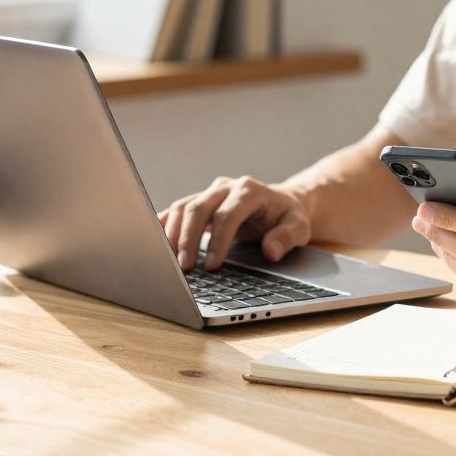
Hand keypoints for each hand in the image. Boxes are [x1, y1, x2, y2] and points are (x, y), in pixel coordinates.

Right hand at [160, 176, 311, 271]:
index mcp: (250, 190)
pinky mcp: (199, 201)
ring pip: (183, 207)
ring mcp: (209, 192)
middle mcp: (226, 187)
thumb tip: (271, 250)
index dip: (218, 240)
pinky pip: (176, 211)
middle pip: (198, 208)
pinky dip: (164, 226)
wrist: (281, 203)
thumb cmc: (288, 217)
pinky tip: (156, 245)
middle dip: (188, 238)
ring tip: (168, 263)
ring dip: (172, 234)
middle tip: (184, 268)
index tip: (212, 265)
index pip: (228, 214)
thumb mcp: (299, 227)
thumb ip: (287, 237)